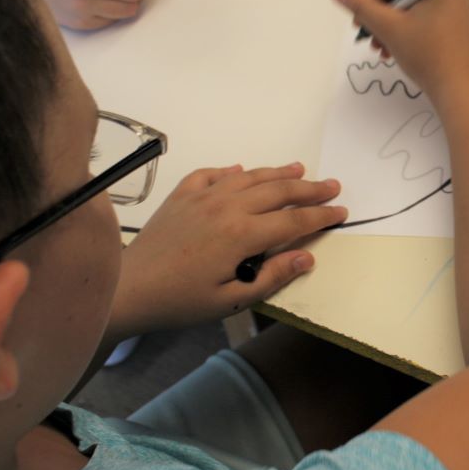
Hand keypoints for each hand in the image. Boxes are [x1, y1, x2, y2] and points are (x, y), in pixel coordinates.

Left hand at [110, 162, 346, 338]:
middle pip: (278, 191)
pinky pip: (212, 174)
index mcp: (242, 234)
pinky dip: (231, 170)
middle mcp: (227, 206)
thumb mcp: (231, 300)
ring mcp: (203, 196)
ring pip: (250, 177)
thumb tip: (307, 257)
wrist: (127, 288)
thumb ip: (272, 277)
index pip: (293, 220)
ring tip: (300, 168)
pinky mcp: (182, 195)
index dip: (321, 216)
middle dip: (309, 188)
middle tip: (332, 185)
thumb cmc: (180, 301)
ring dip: (278, 172)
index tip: (340, 212)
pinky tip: (240, 170)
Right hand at [332, 0, 468, 102]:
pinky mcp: (452, 21)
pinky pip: (421, 15)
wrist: (462, 91)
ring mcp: (454, 4)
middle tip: (367, 36)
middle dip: (379, 12)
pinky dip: (403, 29)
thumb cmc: (428, 56)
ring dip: (388, 24)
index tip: (361, 22)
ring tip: (380, 48)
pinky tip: (392, 50)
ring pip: (409, 3)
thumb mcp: (390, 28)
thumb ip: (362, 7)